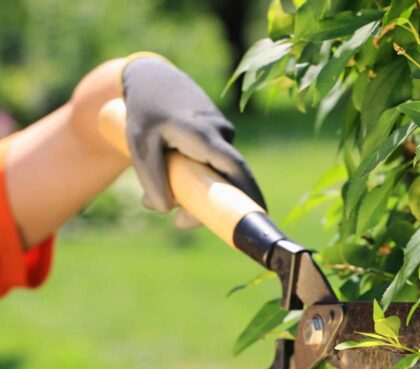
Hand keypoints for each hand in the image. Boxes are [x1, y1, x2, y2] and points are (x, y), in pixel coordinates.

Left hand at [122, 56, 264, 225]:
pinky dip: (195, 178)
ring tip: (157, 196)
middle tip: (181, 222)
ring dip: (195, 191)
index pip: (236, 168)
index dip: (250, 193)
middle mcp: (220, 134)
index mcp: (205, 135)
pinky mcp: (217, 138)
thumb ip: (151, 179)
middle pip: (229, 179)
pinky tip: (168, 178)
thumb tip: (165, 210)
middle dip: (214, 205)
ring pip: (216, 174)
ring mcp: (222, 134)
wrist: (153, 76)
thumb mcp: (139, 144)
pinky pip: (212, 165)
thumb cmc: (145, 110)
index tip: (261, 214)